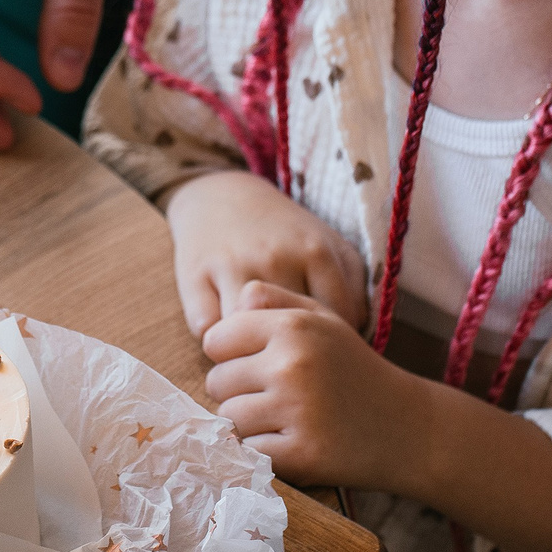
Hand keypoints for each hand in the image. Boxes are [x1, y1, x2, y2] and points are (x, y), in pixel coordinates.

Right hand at [166, 170, 367, 333]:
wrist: (220, 196)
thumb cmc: (282, 234)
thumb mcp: (328, 245)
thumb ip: (353, 287)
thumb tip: (357, 337)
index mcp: (316, 252)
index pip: (338, 321)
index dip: (333, 342)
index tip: (324, 345)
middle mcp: (276, 258)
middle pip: (291, 334)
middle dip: (292, 353)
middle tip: (289, 355)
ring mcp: (233, 267)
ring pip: (247, 337)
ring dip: (250, 351)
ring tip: (256, 351)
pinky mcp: (193, 278)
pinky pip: (209, 332)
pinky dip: (217, 342)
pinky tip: (227, 336)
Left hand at [200, 280, 426, 487]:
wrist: (409, 428)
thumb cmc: (356, 369)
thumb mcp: (324, 320)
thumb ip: (276, 300)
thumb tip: (236, 297)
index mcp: (293, 326)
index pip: (215, 340)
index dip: (230, 355)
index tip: (256, 365)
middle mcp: (291, 365)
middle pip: (217, 382)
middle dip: (238, 392)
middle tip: (275, 397)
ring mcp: (296, 411)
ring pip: (230, 420)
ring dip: (249, 424)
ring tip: (285, 419)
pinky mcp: (301, 454)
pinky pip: (250, 452)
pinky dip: (265, 453)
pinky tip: (294, 442)